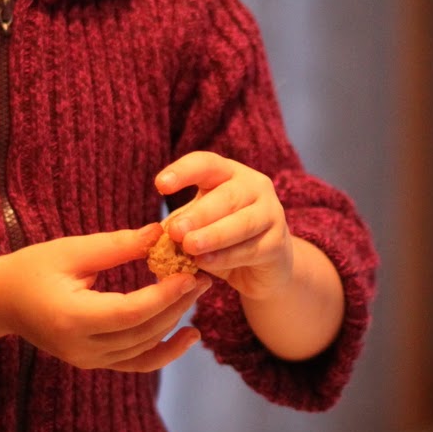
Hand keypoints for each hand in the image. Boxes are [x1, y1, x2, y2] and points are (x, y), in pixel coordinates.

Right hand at [0, 224, 203, 371]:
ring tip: (198, 293)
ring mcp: (88, 361)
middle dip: (177, 304)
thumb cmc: (33, 269)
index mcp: (72, 318)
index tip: (190, 273)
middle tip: (203, 276)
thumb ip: (117, 246)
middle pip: (143, 331)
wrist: (3, 301)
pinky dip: (165, 351)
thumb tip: (160, 233)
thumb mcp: (72, 251)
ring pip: (145, 348)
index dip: (165, 295)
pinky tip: (190, 335)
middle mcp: (82, 348)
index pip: (131, 311)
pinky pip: (137, 363)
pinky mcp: (95, 363)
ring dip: (174, 321)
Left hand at [155, 152, 293, 302]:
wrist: (263, 267)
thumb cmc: (223, 240)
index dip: (184, 172)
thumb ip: (180, 226)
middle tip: (176, 231)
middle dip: (200, 214)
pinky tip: (206, 263)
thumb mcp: (198, 226)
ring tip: (190, 247)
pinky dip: (227, 257)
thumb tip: (154, 235)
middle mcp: (254, 187)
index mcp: (229, 174)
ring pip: (242, 223)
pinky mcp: (278, 242)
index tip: (160, 185)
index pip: (207, 164)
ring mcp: (271, 213)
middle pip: (227, 196)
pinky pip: (251, 248)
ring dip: (214, 235)